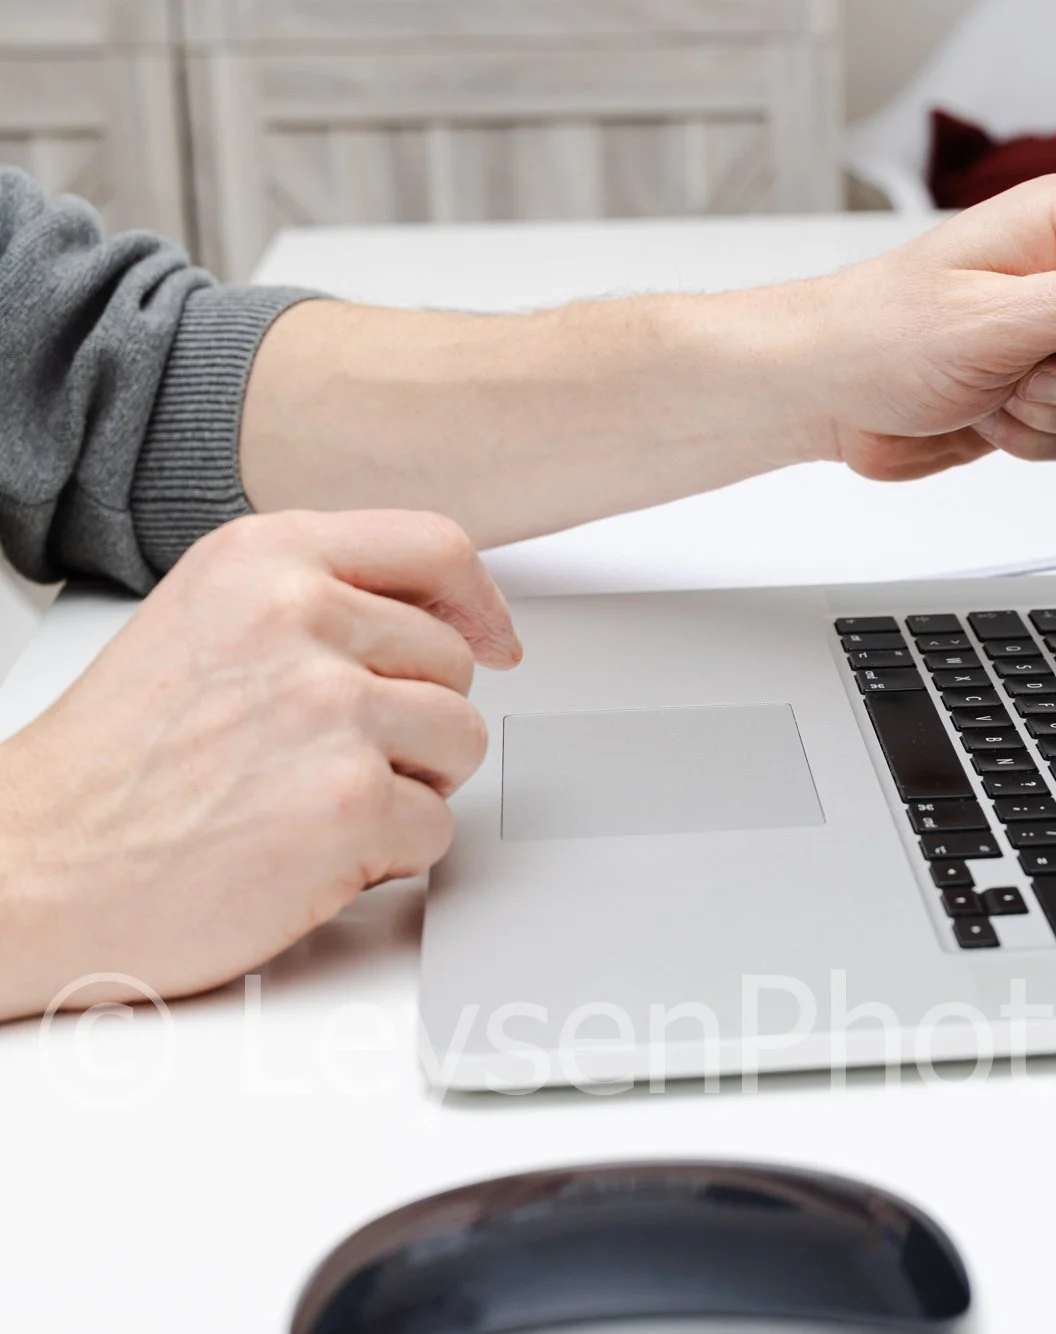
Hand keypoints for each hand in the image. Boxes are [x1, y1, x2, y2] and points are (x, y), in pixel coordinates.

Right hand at [0, 510, 519, 1020]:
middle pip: (456, 663)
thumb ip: (316, 605)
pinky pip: (436, 830)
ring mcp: (331, 707)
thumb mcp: (206, 625)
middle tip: (323, 761)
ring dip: (408, 789)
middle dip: (413, 723)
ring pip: (460, 744)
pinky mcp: (351, 800)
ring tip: (310, 803)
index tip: (491, 642)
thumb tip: (445, 620)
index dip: (477, 604)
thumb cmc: (111, 768)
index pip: (436, 546)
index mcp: (265, 559)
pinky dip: (385, 858)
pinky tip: (304, 852)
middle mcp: (302, 616)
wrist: (32, 870)